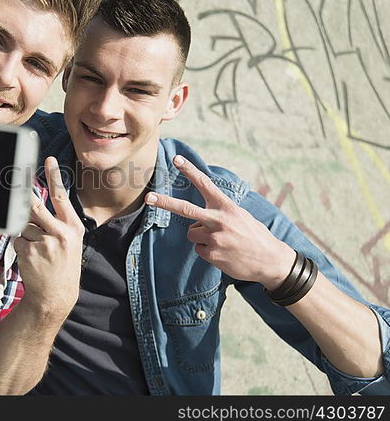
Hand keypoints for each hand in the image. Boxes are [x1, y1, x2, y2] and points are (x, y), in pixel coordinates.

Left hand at [13, 157, 84, 317]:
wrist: (56, 295)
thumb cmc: (61, 264)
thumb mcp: (69, 241)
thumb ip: (56, 221)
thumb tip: (33, 201)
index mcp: (73, 227)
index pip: (62, 197)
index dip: (54, 176)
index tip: (49, 159)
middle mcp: (61, 233)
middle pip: (35, 206)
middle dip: (23, 196)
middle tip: (15, 185)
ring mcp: (45, 243)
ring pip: (23, 225)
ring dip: (25, 233)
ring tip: (37, 249)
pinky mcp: (29, 252)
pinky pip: (17, 239)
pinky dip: (20, 246)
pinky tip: (31, 258)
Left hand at [144, 155, 294, 289]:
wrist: (270, 261)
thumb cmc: (254, 235)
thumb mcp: (241, 216)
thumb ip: (220, 212)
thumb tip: (197, 218)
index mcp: (227, 206)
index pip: (205, 184)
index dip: (189, 171)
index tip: (176, 159)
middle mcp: (219, 220)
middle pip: (185, 209)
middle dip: (165, 202)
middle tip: (148, 197)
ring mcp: (215, 238)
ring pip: (192, 233)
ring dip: (201, 237)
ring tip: (221, 241)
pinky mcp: (212, 254)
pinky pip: (199, 249)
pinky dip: (208, 251)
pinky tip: (224, 253)